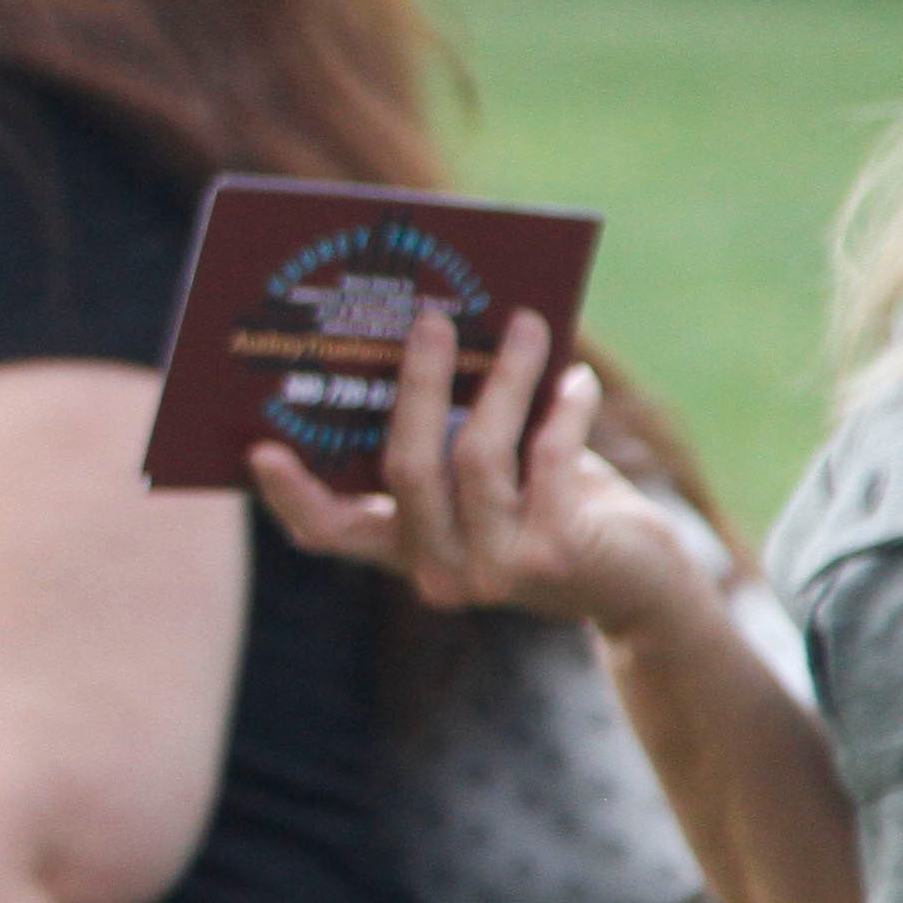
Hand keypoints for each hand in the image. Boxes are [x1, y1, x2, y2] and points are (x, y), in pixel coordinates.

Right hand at [247, 307, 696, 639]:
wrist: (641, 584)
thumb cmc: (556, 510)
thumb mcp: (494, 479)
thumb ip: (457, 435)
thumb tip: (437, 336)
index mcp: (405, 549)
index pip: (329, 532)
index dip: (292, 494)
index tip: (261, 449)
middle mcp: (437, 570)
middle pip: (406, 468)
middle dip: (418, 384)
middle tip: (430, 319)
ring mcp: (493, 571)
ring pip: (477, 456)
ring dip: (504, 379)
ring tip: (525, 324)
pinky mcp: (552, 557)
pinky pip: (548, 462)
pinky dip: (563, 412)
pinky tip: (576, 379)